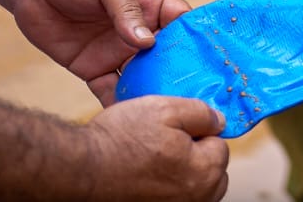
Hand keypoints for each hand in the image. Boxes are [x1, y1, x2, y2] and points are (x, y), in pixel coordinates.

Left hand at [12, 0, 191, 105]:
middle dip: (180, 76)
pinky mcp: (92, 69)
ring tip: (167, 116)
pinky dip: (120, 106)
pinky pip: (110, 91)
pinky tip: (130, 122)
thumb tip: (146, 42)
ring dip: (154, 95)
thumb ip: (125, 8)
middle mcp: (139, 32)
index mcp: (150, 4)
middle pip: (168, 58)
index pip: (182, 23)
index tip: (212, 62)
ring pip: (143, 79)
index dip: (197, 40)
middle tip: (194, 99)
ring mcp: (117, 52)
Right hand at [83, 96, 228, 201]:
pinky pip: (174, 197)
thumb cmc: (120, 140)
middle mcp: (196, 198)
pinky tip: (146, 176)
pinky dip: (166, 188)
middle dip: (197, 156)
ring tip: (153, 160)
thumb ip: (200, 113)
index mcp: (205, 171)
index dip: (199, 131)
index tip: (176, 129)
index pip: (220, 145)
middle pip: (212, 171)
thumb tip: (219, 121)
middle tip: (165, 143)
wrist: (81, 170)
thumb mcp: (164, 108)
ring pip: (194, 187)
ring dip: (182, 173)